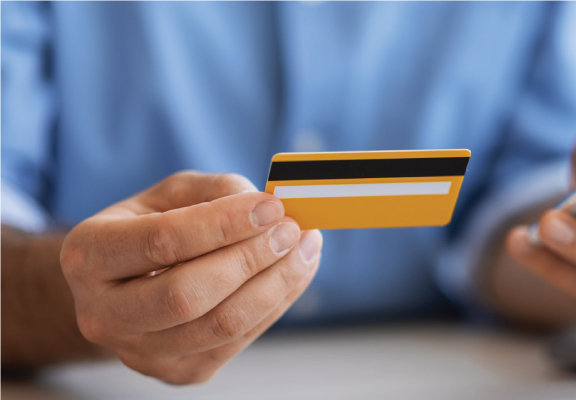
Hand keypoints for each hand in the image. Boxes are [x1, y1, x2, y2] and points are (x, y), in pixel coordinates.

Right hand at [60, 171, 322, 383]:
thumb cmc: (152, 229)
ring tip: (305, 247)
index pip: (162, 241)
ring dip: (276, 284)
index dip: (224, 224)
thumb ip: (216, 191)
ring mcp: (139, 352)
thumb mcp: (171, 194)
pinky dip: (276, 303)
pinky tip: (295, 273)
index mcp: (88, 255)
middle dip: (250, 258)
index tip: (271, 206)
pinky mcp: (178, 372)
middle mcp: (103, 313)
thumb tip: (268, 209)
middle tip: (291, 229)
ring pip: (219, 325)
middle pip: (187, 294)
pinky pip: (238, 341)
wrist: (127, 286)